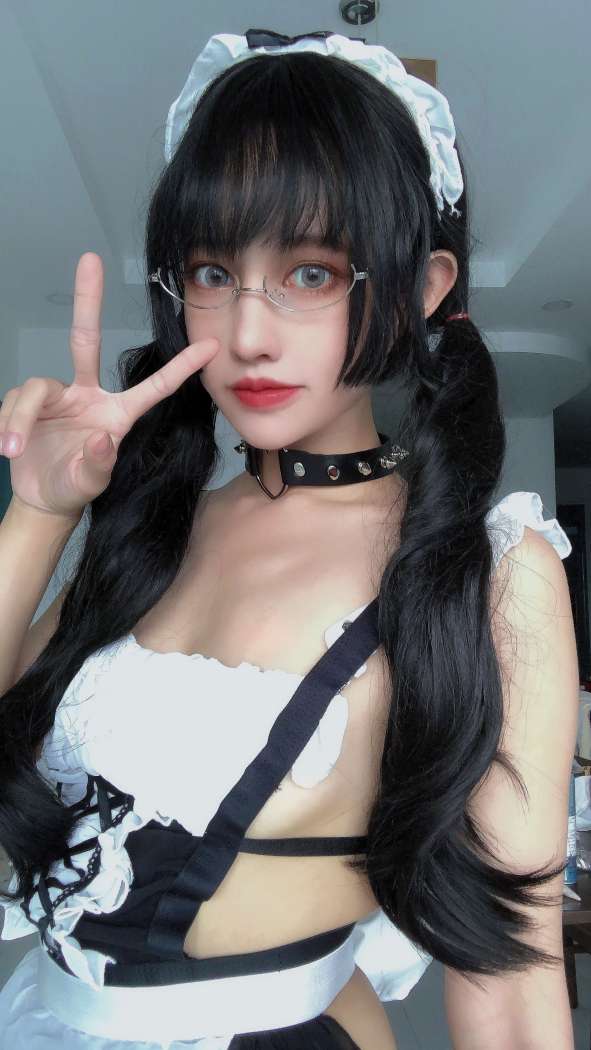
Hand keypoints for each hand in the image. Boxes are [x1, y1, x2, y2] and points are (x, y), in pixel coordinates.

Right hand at [0, 252, 218, 519]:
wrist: (43, 498)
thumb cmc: (75, 487)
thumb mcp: (90, 483)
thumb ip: (99, 465)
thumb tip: (102, 439)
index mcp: (116, 414)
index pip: (154, 387)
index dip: (180, 367)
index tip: (210, 347)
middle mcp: (87, 395)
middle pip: (85, 339)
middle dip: (88, 299)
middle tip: (91, 259)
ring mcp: (57, 396)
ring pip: (36, 388)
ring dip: (21, 418)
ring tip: (12, 448)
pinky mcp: (28, 403)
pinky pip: (15, 403)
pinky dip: (8, 424)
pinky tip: (6, 447)